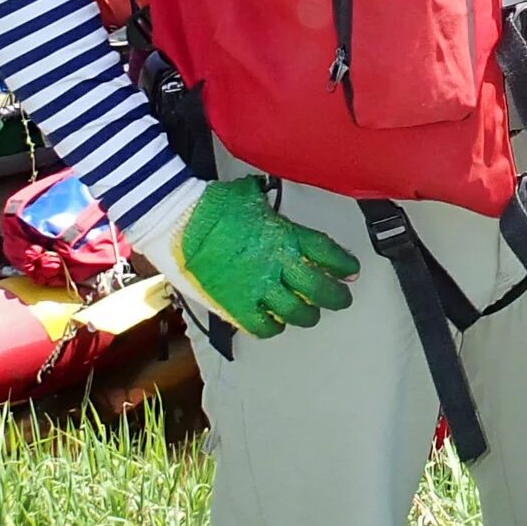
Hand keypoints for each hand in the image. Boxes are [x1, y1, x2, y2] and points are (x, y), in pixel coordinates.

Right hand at [160, 175, 357, 338]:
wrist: (175, 219)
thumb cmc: (210, 204)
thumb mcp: (250, 198)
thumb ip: (268, 209)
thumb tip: (270, 205)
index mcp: (285, 235)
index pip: (326, 252)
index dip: (343, 264)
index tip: (350, 271)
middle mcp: (278, 263)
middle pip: (319, 288)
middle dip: (336, 296)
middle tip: (342, 299)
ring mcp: (257, 287)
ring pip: (297, 312)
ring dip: (308, 315)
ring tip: (310, 314)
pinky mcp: (234, 305)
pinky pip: (262, 326)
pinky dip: (272, 328)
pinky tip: (274, 324)